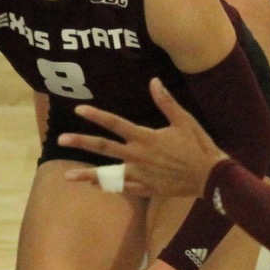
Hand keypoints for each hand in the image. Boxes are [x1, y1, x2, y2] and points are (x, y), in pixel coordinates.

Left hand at [60, 79, 225, 199]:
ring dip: (87, 175)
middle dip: (81, 143)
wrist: (209, 177)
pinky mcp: (146, 188)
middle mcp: (137, 156)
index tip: (78, 110)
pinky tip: (96, 185)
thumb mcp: (184, 120)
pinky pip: (122, 187)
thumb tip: (153, 81)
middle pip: (104, 148)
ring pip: (108, 175)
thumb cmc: (198, 146)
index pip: (115, 124)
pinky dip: (108, 186)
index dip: (96, 116)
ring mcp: (139, 175)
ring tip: (68, 176)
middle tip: (60, 140)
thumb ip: (166, 102)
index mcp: (145, 137)